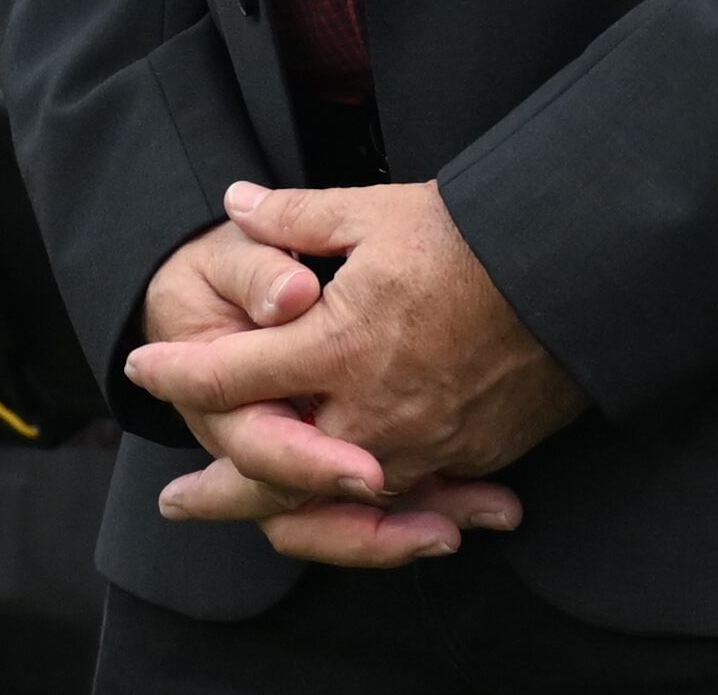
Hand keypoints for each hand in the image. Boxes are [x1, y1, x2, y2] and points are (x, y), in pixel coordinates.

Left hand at [129, 181, 579, 564]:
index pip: (227, 374)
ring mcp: (418, 446)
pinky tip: (346, 506)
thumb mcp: (378, 212)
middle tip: (176, 501)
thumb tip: (238, 203)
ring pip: (332, 503)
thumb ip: (299, 217)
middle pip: (267, 473)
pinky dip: (364, 514)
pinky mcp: (464, 459)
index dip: (174, 373)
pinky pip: (399, 502)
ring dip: (284, 511)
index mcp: (334, 346)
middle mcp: (366, 412)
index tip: (141, 368)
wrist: (577, 276)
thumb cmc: (475, 237)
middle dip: (215, 490)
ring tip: (252, 515)